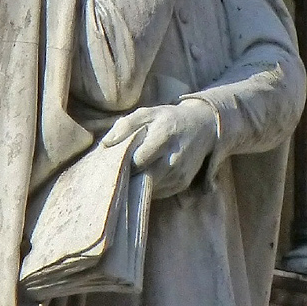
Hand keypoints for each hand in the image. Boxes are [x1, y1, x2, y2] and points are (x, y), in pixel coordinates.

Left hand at [101, 99, 217, 199]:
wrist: (202, 127)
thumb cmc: (168, 118)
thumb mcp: (147, 113)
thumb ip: (124, 126)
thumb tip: (104, 145)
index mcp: (164, 136)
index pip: (137, 160)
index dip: (123, 163)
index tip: (112, 161)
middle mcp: (174, 158)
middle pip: (143, 178)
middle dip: (128, 177)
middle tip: (117, 171)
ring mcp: (179, 173)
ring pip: (149, 187)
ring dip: (137, 182)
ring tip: (131, 172)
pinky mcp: (182, 183)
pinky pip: (158, 192)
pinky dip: (148, 185)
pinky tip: (145, 174)